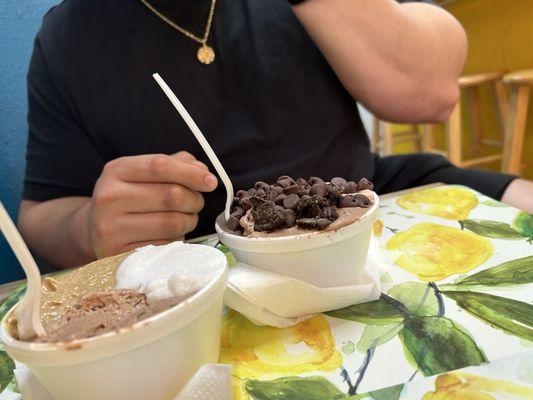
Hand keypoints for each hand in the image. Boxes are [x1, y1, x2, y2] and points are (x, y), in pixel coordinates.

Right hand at [88, 151, 217, 257]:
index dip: (191, 173)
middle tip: (195, 203)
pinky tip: (169, 235)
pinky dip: (176, 239)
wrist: (94, 230)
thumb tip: (202, 170)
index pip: (160, 166)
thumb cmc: (129, 198)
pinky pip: (166, 246)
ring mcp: (111, 228)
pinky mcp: (119, 254)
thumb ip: (175, 165)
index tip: (211, 182)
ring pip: (172, 223)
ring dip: (188, 221)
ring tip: (184, 218)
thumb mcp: (143, 174)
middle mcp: (109, 197)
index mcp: (116, 170)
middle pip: (171, 195)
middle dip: (194, 200)